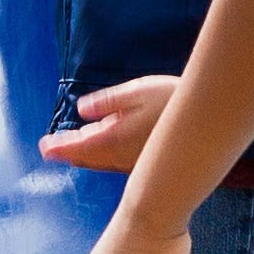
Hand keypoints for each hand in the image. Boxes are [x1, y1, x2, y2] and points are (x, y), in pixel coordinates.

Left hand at [41, 75, 173, 175]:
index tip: (44, 147)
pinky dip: (100, 156)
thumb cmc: (172, 101)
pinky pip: (114, 161)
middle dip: (68, 152)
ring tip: (69, 150)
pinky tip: (99, 148)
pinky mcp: (146, 162)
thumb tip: (81, 110)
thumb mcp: (137, 91)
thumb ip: (107, 102)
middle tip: (49, 149)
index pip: (78, 146)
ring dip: (83, 155)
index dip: (59, 147)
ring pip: (101, 161)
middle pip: (87, 157)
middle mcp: (121, 155)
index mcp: (114, 137)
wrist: (209, 122)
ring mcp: (135, 162)